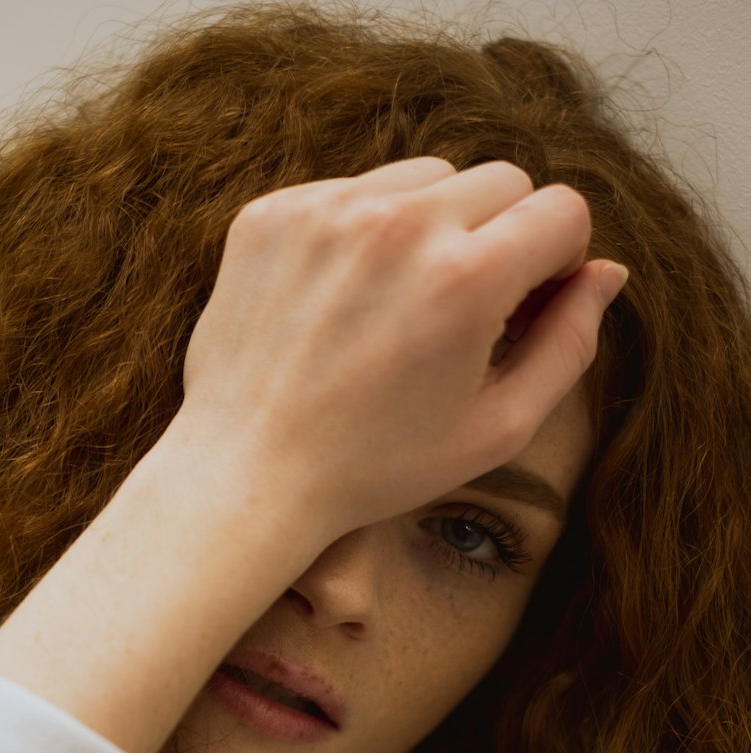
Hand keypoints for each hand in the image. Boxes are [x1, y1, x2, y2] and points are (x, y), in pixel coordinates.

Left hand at [168, 157, 625, 547]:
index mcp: (466, 279)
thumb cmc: (375, 467)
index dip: (557, 261)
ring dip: (431, 227)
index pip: (562, 210)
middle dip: (500, 237)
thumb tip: (605, 275)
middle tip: (462, 313)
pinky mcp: (273, 214)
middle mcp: (398, 226)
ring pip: (425, 177)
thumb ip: (568, 345)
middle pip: (501, 180)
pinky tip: (342, 305)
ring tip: (398, 307)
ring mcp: (327, 211)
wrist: (247, 475)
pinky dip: (362, 235)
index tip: (525, 304)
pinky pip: (351, 193)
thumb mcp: (497, 429)